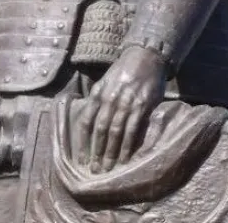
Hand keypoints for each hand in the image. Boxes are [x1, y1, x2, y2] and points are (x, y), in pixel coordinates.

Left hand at [77, 45, 166, 172]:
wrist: (146, 56)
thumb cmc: (124, 70)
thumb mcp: (105, 81)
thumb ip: (98, 99)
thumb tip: (88, 121)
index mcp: (98, 92)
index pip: (86, 121)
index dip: (83, 142)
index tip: (81, 159)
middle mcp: (110, 98)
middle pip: (100, 129)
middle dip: (97, 152)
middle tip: (95, 170)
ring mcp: (126, 102)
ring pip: (116, 131)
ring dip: (111, 152)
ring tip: (108, 168)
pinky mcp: (142, 105)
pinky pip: (133, 129)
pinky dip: (128, 145)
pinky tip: (126, 157)